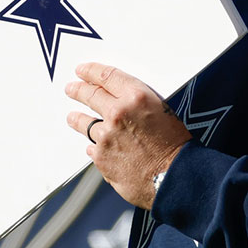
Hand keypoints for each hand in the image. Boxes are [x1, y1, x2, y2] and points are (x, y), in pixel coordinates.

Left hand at [65, 62, 191, 208]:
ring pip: (84, 123)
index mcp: (136, 97)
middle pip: (90, 95)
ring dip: (77, 119)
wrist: (175, 177)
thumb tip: (124, 102)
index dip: (91, 71)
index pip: (106, 76)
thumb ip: (139, 104)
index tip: (82, 70)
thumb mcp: (163, 112)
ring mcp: (106, 136)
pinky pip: (92, 148)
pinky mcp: (101, 157)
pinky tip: (95, 148)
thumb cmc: (175, 147)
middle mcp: (118, 113)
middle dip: (78, 90)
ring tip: (73, 117)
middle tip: (71, 89)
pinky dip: (95, 147)